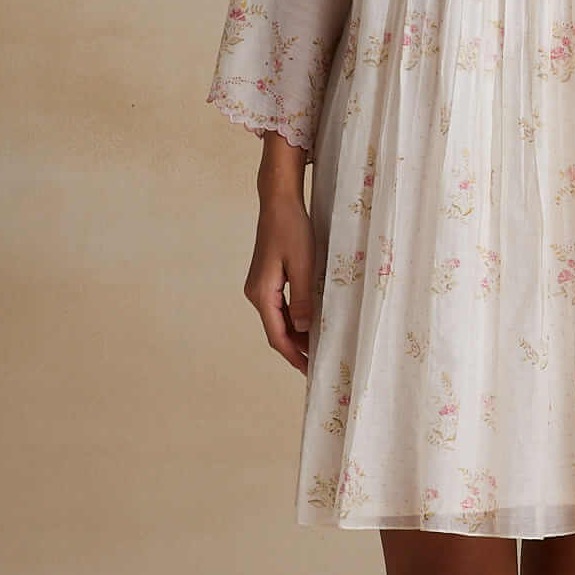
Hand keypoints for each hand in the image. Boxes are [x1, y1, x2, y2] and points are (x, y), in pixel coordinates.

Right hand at [245, 138, 316, 370]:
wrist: (279, 203)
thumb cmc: (292, 230)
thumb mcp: (302, 266)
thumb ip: (302, 300)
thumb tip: (301, 331)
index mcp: (262, 294)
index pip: (277, 336)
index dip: (293, 356)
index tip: (309, 371)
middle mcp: (256, 293)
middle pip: (276, 331)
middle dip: (295, 349)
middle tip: (318, 364)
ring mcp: (260, 286)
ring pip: (278, 320)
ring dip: (295, 335)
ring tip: (317, 348)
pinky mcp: (267, 278)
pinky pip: (279, 307)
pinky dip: (293, 320)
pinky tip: (309, 324)